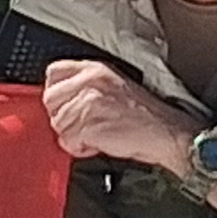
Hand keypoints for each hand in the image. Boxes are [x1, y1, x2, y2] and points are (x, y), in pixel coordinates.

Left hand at [40, 60, 206, 184]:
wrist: (167, 133)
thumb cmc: (144, 115)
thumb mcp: (113, 86)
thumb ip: (85, 87)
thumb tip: (60, 101)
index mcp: (95, 69)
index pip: (53, 72)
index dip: (58, 94)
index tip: (68, 105)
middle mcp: (89, 81)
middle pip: (50, 101)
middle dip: (64, 117)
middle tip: (86, 124)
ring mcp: (89, 102)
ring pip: (58, 125)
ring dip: (75, 136)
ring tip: (99, 133)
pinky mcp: (89, 125)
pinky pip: (69, 142)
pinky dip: (82, 148)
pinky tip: (101, 143)